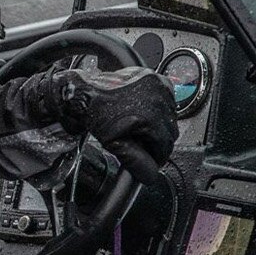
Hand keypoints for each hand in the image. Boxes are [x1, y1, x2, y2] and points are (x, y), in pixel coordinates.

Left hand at [46, 67, 178, 186]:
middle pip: (170, 131)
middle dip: (157, 140)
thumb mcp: (114, 144)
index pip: (166, 145)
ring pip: (170, 116)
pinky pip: (167, 101)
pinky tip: (142, 112)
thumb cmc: (94, 114)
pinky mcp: (156, 79)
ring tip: (138, 126)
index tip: (151, 160)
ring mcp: (158, 86)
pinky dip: (158, 109)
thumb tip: (151, 175)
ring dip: (158, 124)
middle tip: (140, 143)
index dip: (157, 156)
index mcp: (151, 116)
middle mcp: (158, 99)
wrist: (84, 91)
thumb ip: (136, 161)